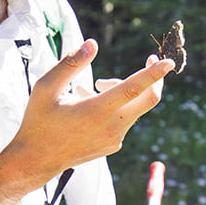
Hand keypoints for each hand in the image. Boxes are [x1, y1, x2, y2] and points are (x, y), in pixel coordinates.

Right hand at [0, 39, 173, 204]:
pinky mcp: (114, 145)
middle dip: (153, 78)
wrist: (36, 160)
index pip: (134, 89)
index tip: (169, 62)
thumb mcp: (46, 87)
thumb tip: (92, 44)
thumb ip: (71, 64)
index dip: (153, 74)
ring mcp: (115, 139)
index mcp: (97, 111)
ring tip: (85, 89)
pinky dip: (113, 106)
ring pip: (132, 107)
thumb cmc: (38, 120)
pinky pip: (123, 119)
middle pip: (148, 99)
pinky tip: (86, 104)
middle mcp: (112, 127)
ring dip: (120, 91)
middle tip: (150, 58)